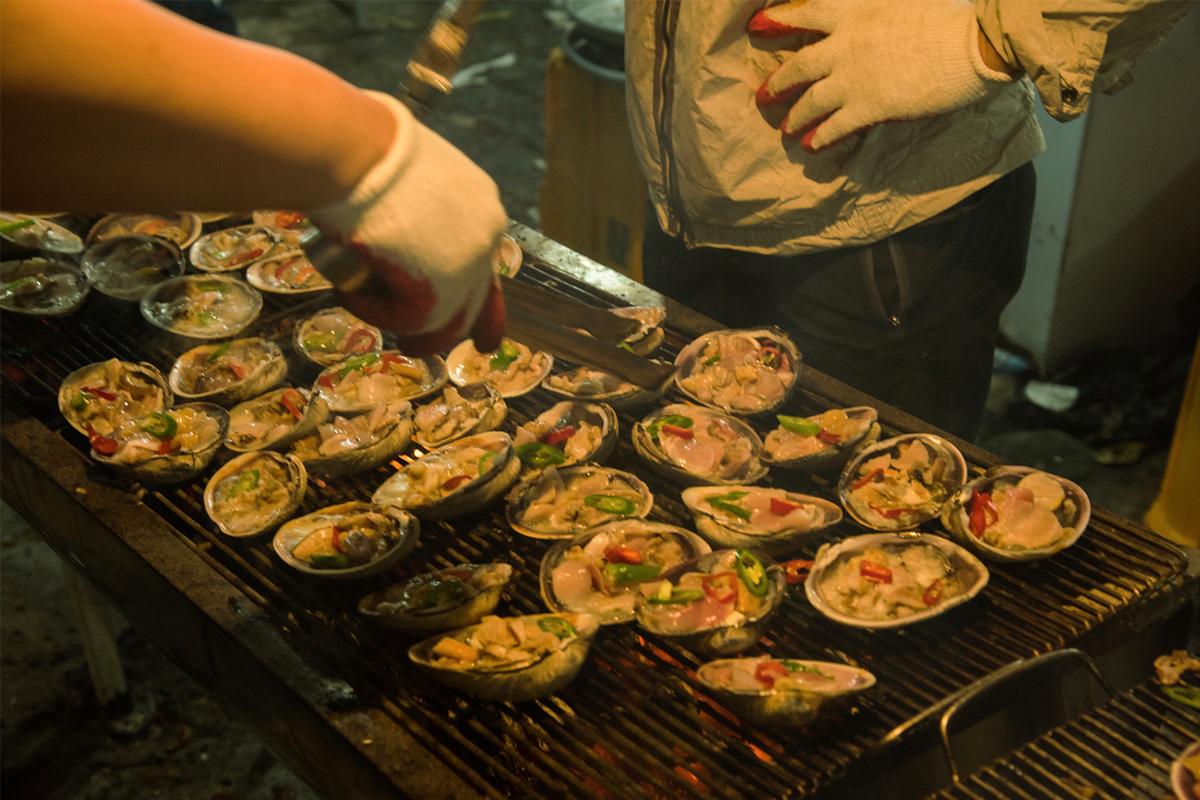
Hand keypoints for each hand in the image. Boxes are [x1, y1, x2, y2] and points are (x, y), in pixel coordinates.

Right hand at [310, 91, 507, 354]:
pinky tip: (346, 294)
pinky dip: (371, 311)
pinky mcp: (440, 293)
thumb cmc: (363, 142)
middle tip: (474, 347)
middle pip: (482, 296)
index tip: (467, 297)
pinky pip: (404, 320)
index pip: (484, 254)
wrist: (353, 148)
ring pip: (445, 320)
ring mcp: (468, 267)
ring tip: (396, 335)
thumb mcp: (406, 167)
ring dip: (416, 333)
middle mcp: (487, 236)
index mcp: (482, 204)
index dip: (474, 281)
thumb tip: (388, 210)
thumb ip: (414, 196)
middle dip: (477, 327)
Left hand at [749, 0, 1013, 150]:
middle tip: (762, 95)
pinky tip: (812, 145)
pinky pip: (835, 125)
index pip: (803, 13)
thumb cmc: (948, 11)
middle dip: (777, 83)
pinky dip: (820, 136)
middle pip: (798, 66)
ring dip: (795, 115)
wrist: (973, 41)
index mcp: (853, 9)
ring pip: (811, 100)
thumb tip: (868, 12)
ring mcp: (853, 77)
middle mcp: (844, 44)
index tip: (756, 25)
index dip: (777, 19)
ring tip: (786, 127)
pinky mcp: (869, 106)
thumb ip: (875, 7)